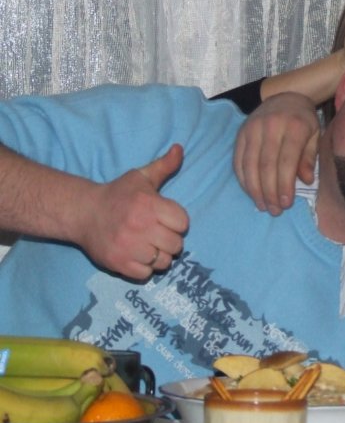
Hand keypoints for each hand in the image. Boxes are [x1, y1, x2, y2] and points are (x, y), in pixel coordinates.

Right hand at [79, 144, 187, 280]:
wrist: (82, 213)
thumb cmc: (118, 194)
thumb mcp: (141, 177)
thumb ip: (164, 165)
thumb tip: (180, 148)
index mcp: (148, 205)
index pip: (183, 223)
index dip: (178, 222)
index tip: (167, 219)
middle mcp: (139, 226)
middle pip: (176, 245)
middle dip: (171, 240)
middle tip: (158, 233)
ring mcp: (128, 247)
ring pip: (163, 262)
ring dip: (159, 255)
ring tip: (149, 245)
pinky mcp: (118, 263)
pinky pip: (146, 274)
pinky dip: (146, 268)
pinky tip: (139, 255)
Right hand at [233, 92, 320, 214]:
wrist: (285, 96)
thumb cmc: (304, 121)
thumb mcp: (315, 135)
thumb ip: (310, 157)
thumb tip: (306, 181)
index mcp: (294, 126)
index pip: (287, 160)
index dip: (285, 184)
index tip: (286, 203)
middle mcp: (271, 126)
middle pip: (266, 165)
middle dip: (269, 191)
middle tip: (275, 210)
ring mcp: (252, 128)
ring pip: (249, 164)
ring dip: (254, 189)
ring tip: (263, 206)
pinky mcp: (240, 133)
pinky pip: (238, 160)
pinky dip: (243, 179)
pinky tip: (251, 192)